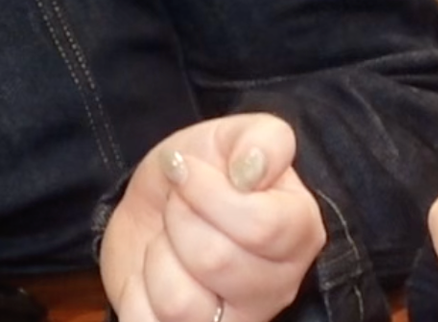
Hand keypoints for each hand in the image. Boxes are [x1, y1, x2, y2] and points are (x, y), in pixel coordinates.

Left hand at [99, 113, 326, 321]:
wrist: (157, 204)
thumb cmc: (205, 171)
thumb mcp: (234, 135)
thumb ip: (262, 140)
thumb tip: (251, 171)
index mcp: (300, 233)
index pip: (260, 226)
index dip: (209, 193)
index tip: (189, 171)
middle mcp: (277, 287)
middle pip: (215, 261)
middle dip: (179, 218)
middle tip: (178, 204)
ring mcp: (235, 320)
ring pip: (180, 303)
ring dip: (158, 257)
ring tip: (168, 241)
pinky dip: (137, 294)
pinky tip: (153, 274)